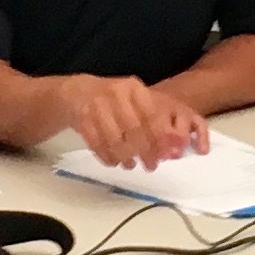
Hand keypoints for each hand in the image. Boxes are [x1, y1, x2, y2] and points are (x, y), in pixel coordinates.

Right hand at [60, 76, 210, 169]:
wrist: (79, 92)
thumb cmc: (115, 101)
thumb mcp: (136, 101)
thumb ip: (155, 121)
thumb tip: (175, 145)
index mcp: (133, 88)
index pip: (151, 114)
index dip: (160, 137)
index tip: (166, 154)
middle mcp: (116, 93)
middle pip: (134, 128)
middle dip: (145, 151)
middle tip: (151, 166)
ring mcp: (97, 105)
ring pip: (115, 138)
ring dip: (125, 156)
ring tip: (131, 165)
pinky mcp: (82, 119)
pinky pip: (97, 143)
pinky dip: (108, 156)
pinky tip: (114, 162)